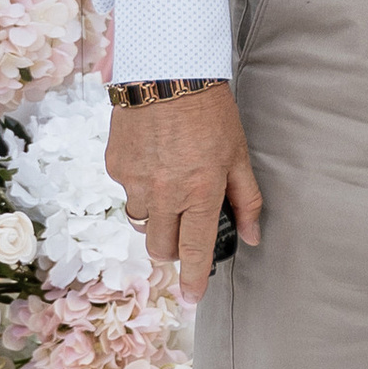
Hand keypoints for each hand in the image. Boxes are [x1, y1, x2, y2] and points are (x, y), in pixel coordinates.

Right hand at [105, 84, 262, 300]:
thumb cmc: (210, 111)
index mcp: (199, 191)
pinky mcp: (115, 165)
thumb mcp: (239, 154)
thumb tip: (252, 236)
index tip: (192, 299)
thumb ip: (247, 199)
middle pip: (160, 247)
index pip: (196, 249)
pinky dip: (140, 185)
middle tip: (185, 231)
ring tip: (171, 184)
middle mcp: (163, 192)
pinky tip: (154, 160)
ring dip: (155, 216)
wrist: (167, 69)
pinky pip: (126, 190)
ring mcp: (134, 180)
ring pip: (140, 221)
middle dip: (172, 249)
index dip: (194, 279)